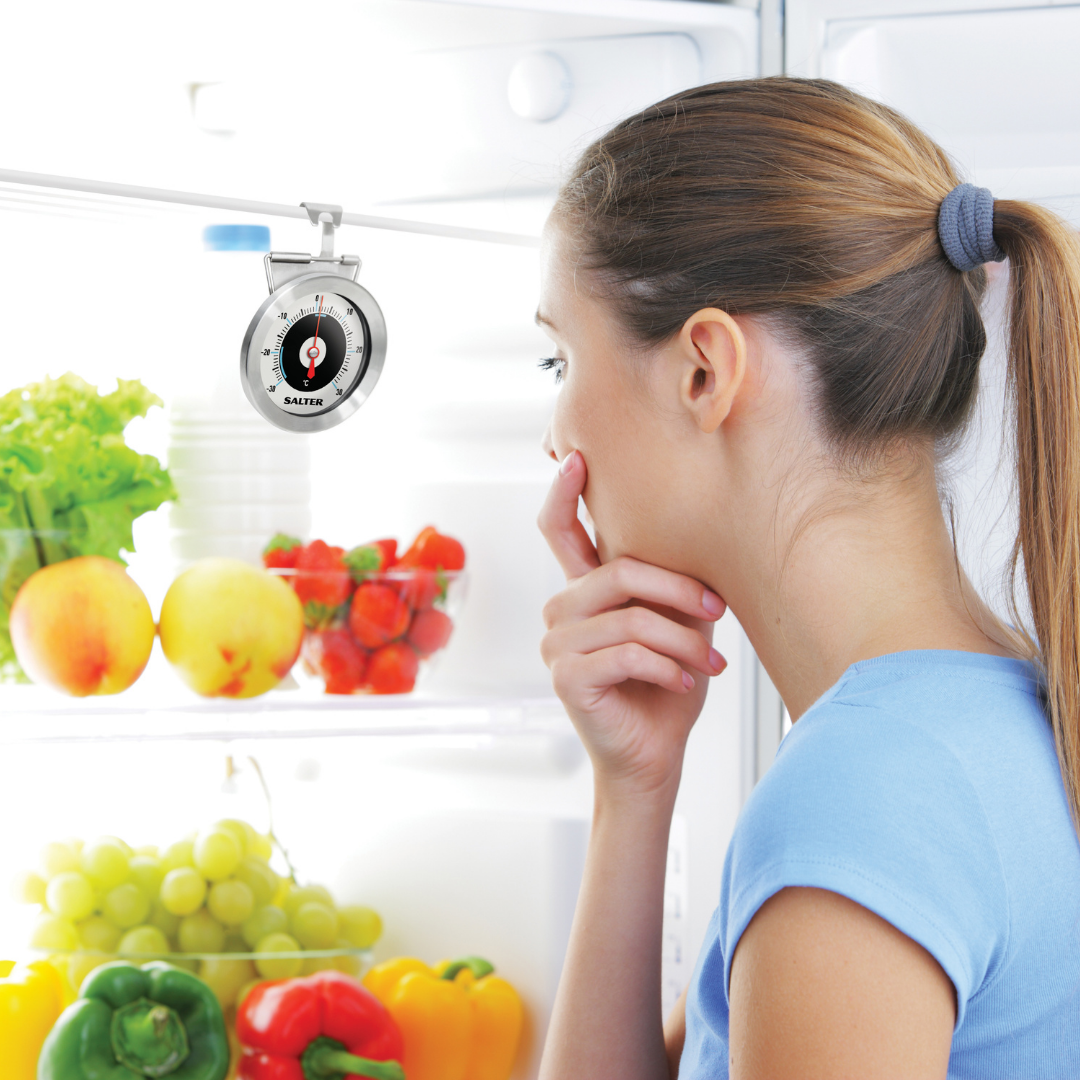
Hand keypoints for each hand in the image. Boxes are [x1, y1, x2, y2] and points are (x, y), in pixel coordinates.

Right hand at [538, 451, 726, 798]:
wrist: (653, 754)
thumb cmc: (666, 687)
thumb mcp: (675, 624)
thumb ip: (668, 584)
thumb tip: (700, 532)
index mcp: (583, 591)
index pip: (558, 531)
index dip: (564, 493)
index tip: (577, 457)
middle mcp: (560, 611)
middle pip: (618, 571)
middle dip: (678, 589)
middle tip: (718, 611)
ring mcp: (557, 645)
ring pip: (630, 618)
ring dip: (683, 641)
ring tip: (711, 662)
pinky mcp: (567, 677)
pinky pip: (627, 654)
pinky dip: (668, 667)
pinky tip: (687, 681)